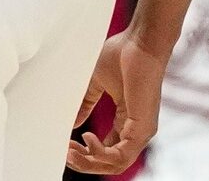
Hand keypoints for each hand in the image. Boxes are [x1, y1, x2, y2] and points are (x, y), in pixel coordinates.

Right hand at [68, 28, 168, 172]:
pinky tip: (86, 137)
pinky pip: (122, 155)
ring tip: (71, 150)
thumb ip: (85, 104)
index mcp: (126, 121)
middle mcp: (136, 131)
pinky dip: (101, 153)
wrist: (140, 42)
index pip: (108, 149)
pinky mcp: (143, 128)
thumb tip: (72, 123)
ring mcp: (142, 131)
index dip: (85, 152)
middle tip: (65, 152)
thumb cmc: (121, 55)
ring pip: (116, 164)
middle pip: (111, 163)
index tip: (64, 144)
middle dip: (85, 162)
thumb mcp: (95, 84)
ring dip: (90, 162)